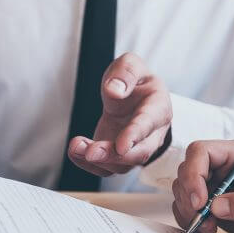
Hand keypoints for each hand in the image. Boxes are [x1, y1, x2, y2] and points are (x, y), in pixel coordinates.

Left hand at [67, 53, 171, 176]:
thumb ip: (125, 72)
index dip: (135, 135)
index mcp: (158, 107)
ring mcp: (136, 148)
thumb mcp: (130, 64)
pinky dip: (89, 164)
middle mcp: (152, 133)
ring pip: (123, 165)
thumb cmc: (133, 79)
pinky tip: (75, 151)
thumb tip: (114, 90)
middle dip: (114, 156)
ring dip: (98, 160)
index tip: (121, 145)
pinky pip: (107, 168)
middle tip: (91, 152)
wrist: (130, 94)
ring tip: (76, 146)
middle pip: (139, 152)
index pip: (148, 124)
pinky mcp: (119, 156)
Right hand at [171, 140, 233, 232]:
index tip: (200, 202)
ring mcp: (213, 183)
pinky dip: (189, 219)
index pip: (202, 151)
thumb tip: (217, 206)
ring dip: (188, 211)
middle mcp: (221, 165)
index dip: (194, 174)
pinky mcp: (209, 202)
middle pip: (186, 170)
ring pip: (182, 189)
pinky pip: (185, 206)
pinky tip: (208, 230)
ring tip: (210, 228)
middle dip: (189, 197)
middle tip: (203, 219)